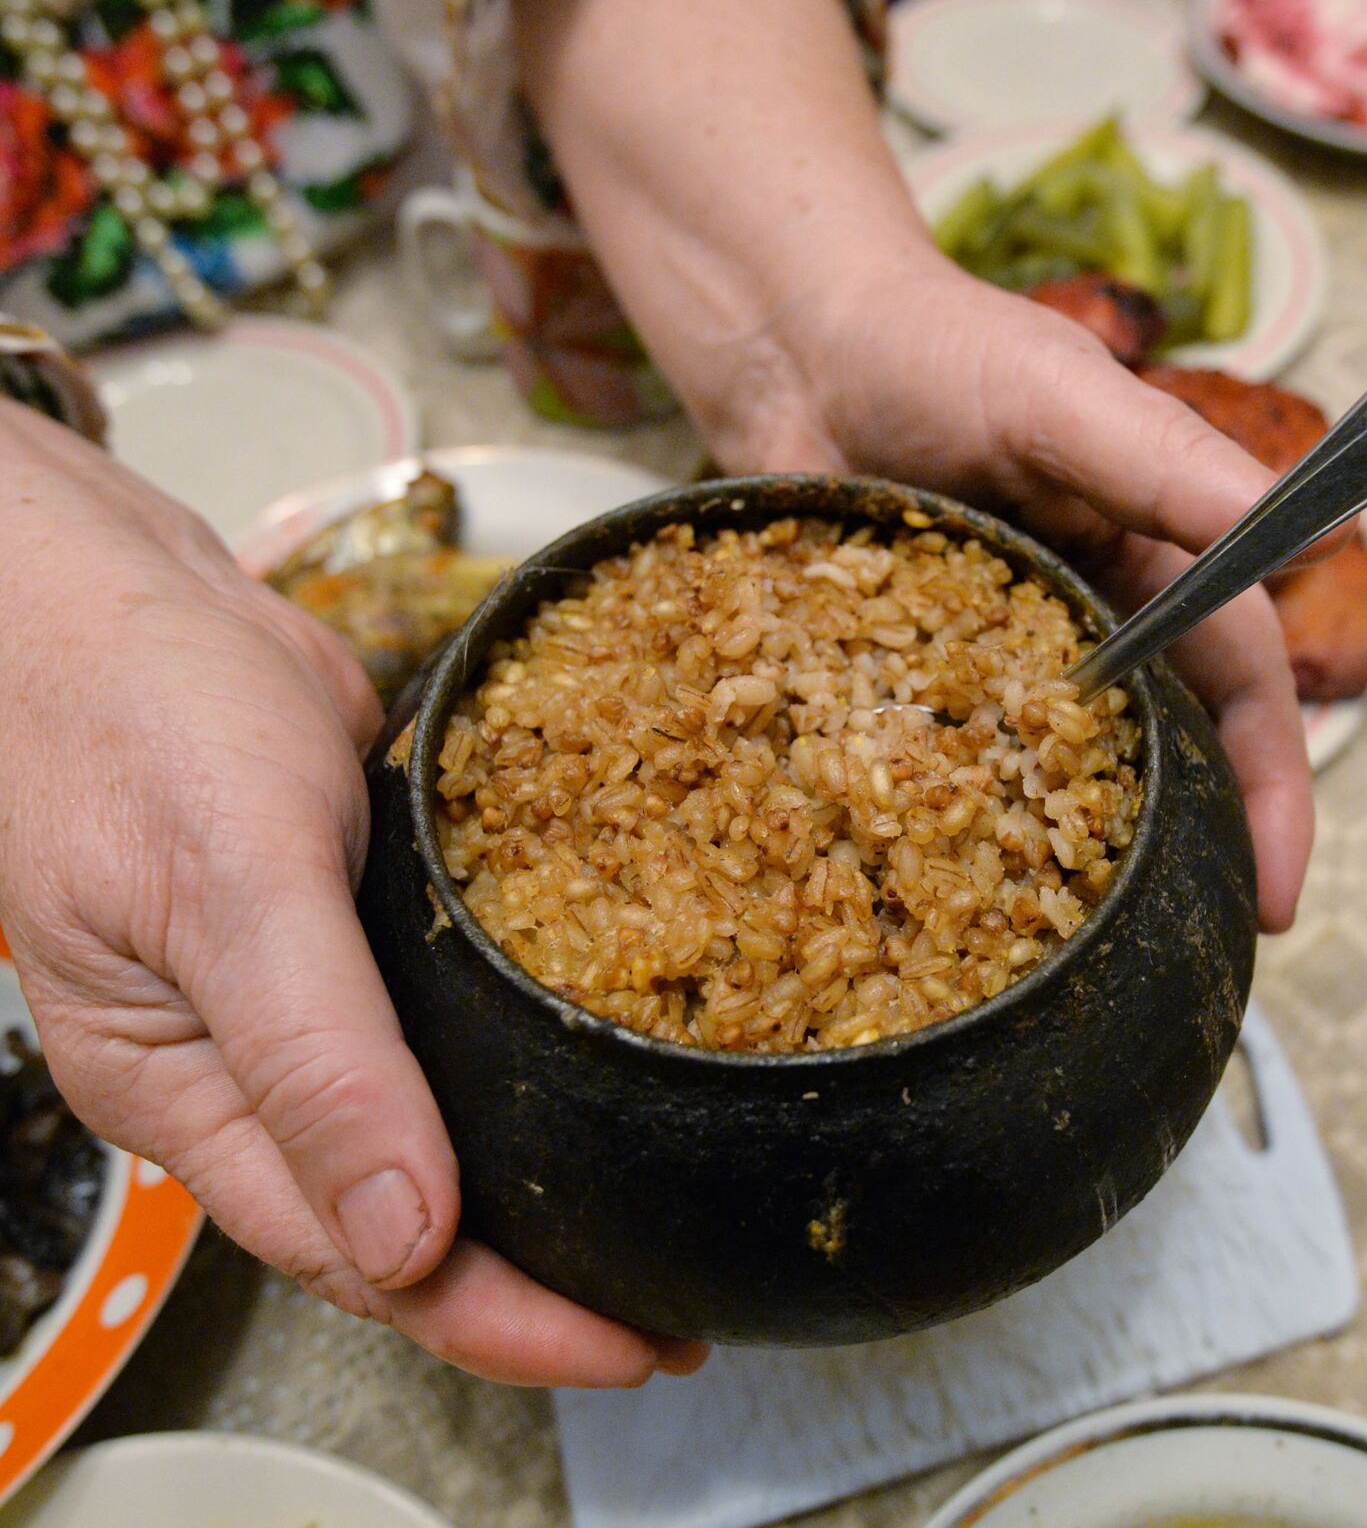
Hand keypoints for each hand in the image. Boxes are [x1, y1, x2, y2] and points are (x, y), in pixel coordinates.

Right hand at [0, 401, 705, 1385]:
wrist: (126, 596)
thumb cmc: (130, 721)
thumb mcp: (228, 892)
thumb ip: (314, 1063)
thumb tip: (406, 1237)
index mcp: (194, 1096)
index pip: (361, 1255)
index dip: (498, 1317)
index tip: (624, 1344)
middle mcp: (255, 1070)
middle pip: (406, 1217)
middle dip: (533, 1280)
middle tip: (666, 1308)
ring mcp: (310, 1002)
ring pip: (430, 1125)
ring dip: (532, 1180)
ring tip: (647, 1215)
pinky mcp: (359, 928)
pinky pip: (444, 1021)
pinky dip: (518, 1061)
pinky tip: (594, 1067)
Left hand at [720, 264, 1316, 932]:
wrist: (792, 348)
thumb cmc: (936, 348)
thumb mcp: (1064, 400)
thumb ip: (1176, 472)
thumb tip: (1317, 539)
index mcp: (1150, 554)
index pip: (1236, 680)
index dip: (1265, 783)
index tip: (1270, 889)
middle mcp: (1079, 613)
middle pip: (1154, 740)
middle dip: (1185, 839)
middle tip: (1189, 945)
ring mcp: (985, 647)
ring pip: (1045, 763)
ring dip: (1068, 848)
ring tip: (1070, 944)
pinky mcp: (897, 663)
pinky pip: (934, 750)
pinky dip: (947, 810)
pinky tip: (940, 880)